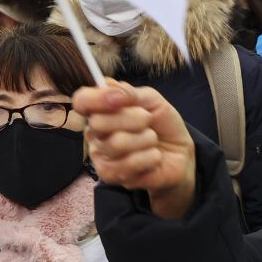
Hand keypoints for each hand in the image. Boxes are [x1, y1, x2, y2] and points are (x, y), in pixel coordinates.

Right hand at [73, 79, 195, 219]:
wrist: (180, 152)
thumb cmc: (161, 124)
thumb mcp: (152, 100)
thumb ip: (130, 93)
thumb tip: (108, 86)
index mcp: (101, 110)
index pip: (82, 101)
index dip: (97, 98)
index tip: (122, 98)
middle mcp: (95, 133)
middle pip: (99, 123)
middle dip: (133, 119)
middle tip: (148, 121)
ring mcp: (101, 155)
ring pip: (117, 144)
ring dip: (146, 139)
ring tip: (152, 140)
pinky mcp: (110, 175)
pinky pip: (128, 164)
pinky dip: (149, 157)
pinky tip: (153, 157)